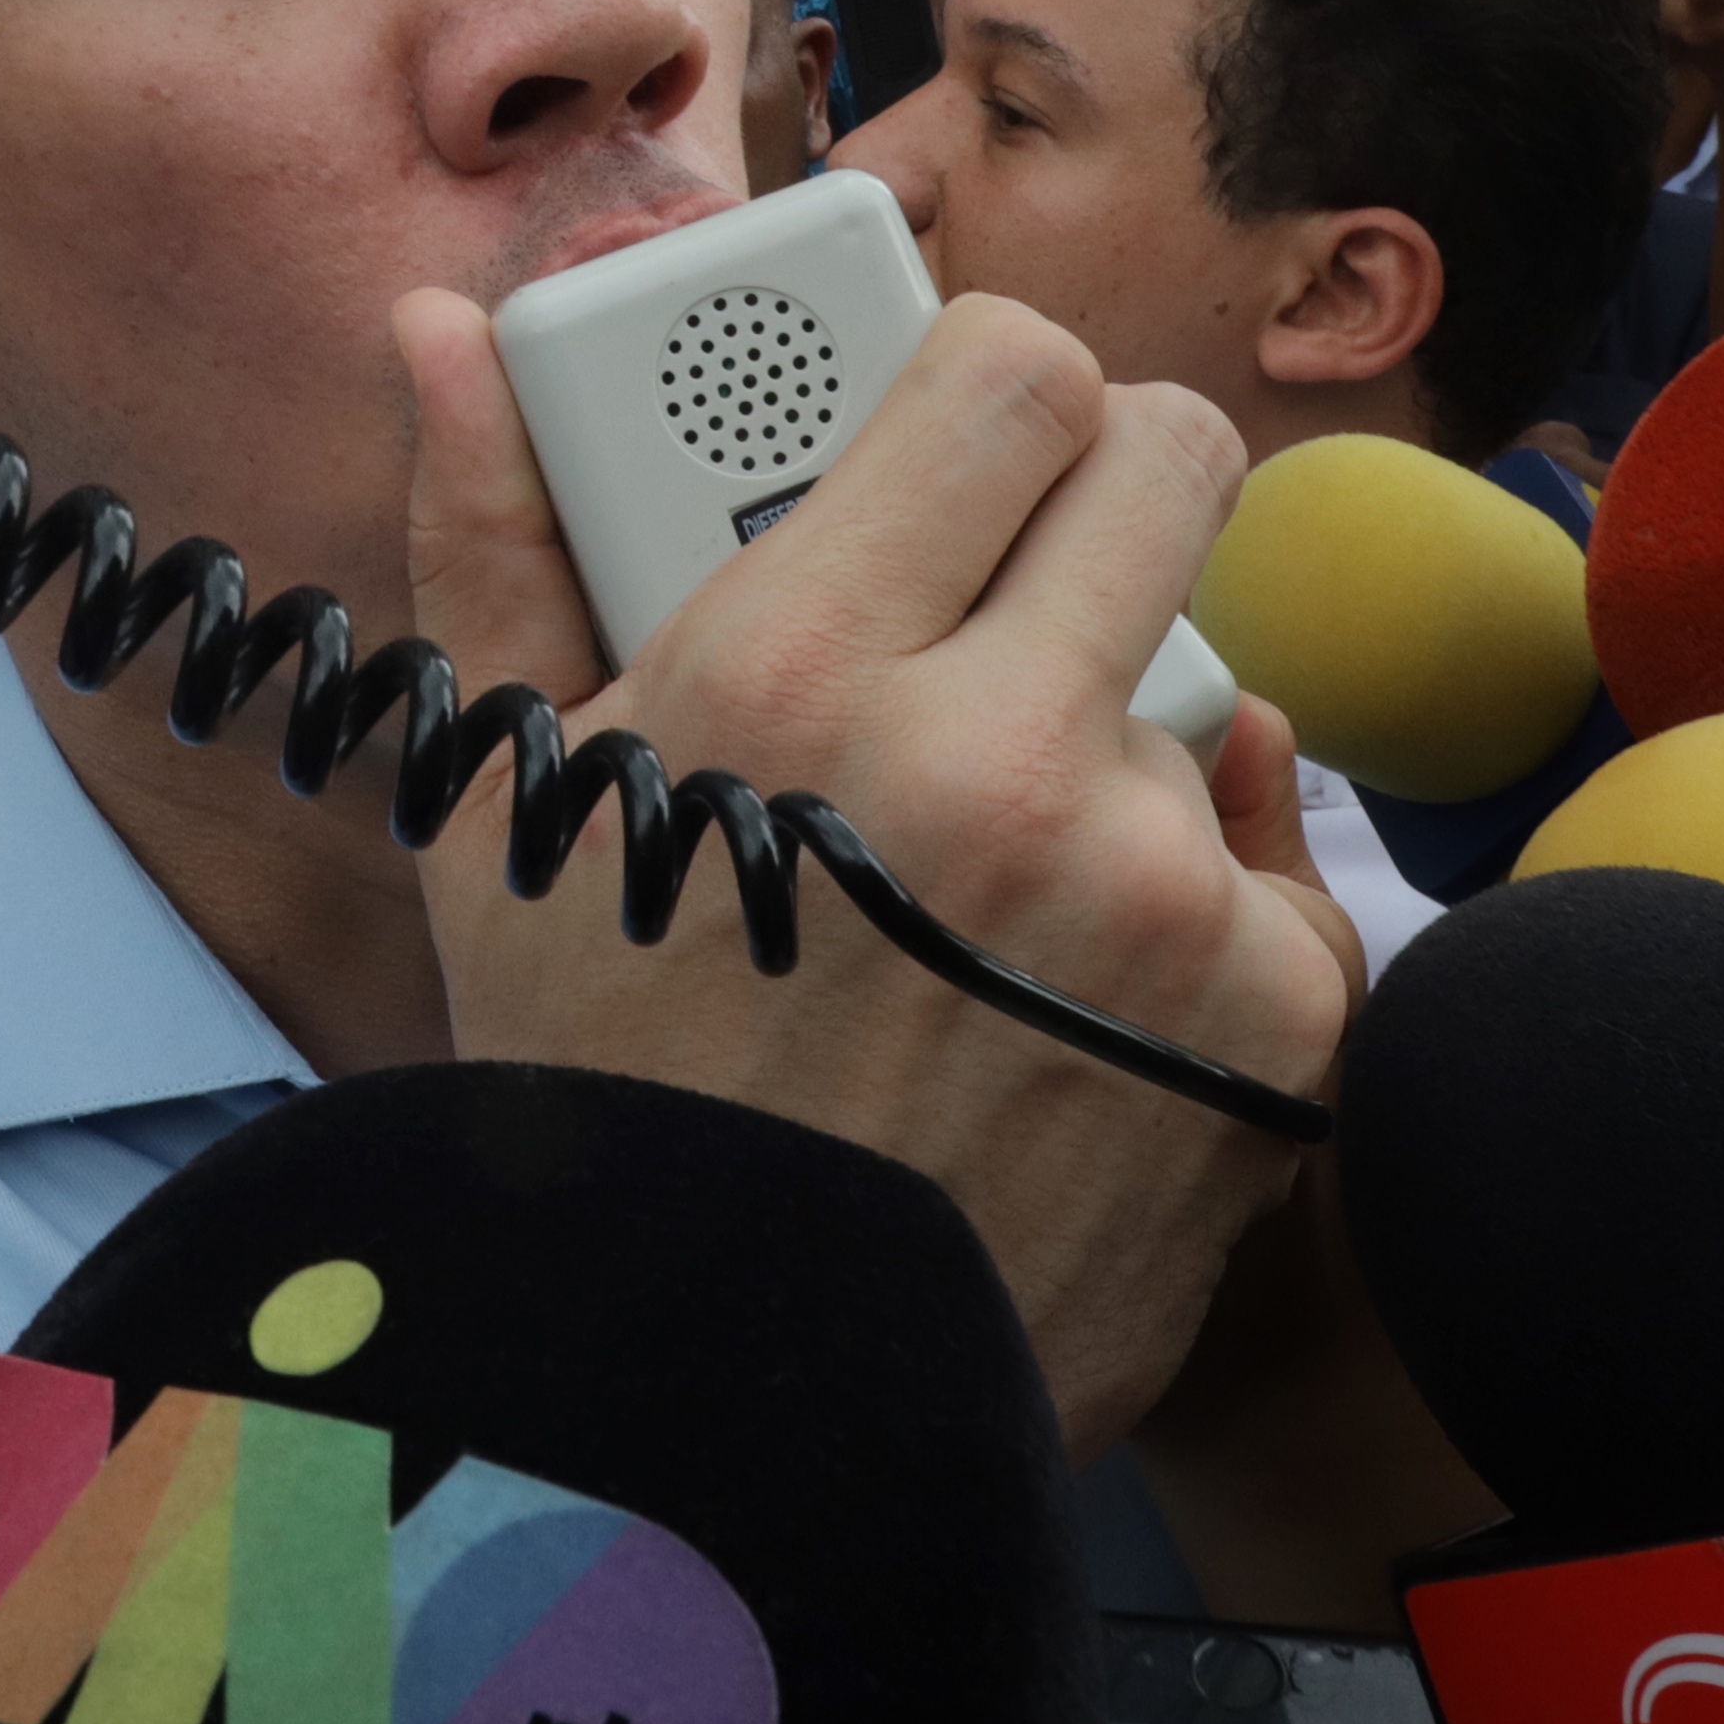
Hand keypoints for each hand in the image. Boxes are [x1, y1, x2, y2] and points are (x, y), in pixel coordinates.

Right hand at [395, 286, 1357, 1451]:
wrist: (733, 1397)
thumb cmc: (602, 1074)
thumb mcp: (517, 800)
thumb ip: (500, 533)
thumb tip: (448, 326)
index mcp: (797, 671)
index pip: (1014, 368)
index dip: (993, 390)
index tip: (963, 448)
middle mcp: (995, 757)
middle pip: (1173, 456)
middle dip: (1102, 497)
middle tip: (1024, 590)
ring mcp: (1154, 890)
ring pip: (1207, 680)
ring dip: (1118, 740)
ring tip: (994, 879)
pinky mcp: (1275, 1013)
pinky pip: (1267, 865)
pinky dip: (1189, 915)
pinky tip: (1068, 999)